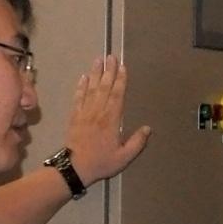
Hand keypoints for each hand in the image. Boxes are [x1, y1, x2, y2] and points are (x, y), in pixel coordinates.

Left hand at [65, 55, 151, 184]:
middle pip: (104, 87)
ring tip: (98, 60)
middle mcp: (98, 112)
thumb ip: (137, 142)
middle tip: (111, 56)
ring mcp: (84, 112)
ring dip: (95, 73)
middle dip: (108, 70)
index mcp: (111, 120)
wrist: (75, 167)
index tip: (122, 67)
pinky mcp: (74, 116)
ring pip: (91, 89)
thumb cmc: (101, 162)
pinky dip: (81, 86)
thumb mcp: (124, 157)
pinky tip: (83, 77)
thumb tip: (148, 128)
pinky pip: (78, 97)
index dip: (121, 80)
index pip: (117, 95)